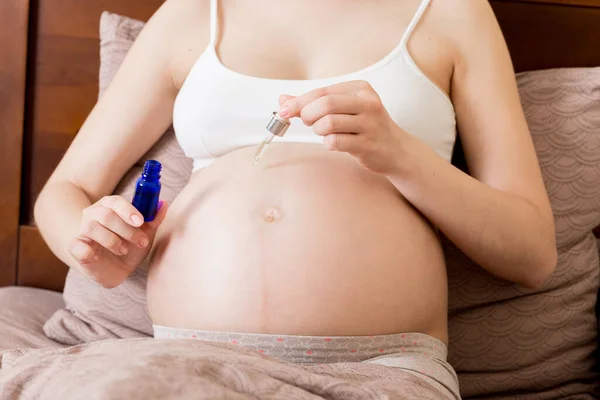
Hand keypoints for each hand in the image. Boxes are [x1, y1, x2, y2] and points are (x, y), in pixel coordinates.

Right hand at [68, 195, 167, 287]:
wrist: (116, 271)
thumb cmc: (130, 246)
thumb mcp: (145, 234)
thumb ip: (153, 220)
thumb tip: (163, 204)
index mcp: (110, 206)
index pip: (116, 201)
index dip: (128, 210)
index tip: (140, 222)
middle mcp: (93, 214)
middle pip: (106, 215)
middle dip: (127, 230)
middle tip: (141, 242)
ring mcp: (82, 230)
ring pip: (93, 228)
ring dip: (112, 241)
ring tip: (123, 250)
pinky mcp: (75, 247)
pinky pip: (77, 245)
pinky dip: (88, 251)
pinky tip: (98, 256)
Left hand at [278, 80, 409, 174]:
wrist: (396, 150)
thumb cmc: (366, 127)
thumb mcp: (344, 109)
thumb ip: (314, 103)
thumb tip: (283, 100)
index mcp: (360, 89)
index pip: (322, 91)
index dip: (298, 102)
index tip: (283, 110)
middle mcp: (368, 103)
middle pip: (325, 104)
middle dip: (307, 114)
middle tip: (306, 122)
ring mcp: (370, 124)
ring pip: (328, 123)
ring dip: (318, 131)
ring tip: (325, 133)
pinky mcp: (368, 144)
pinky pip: (335, 142)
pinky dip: (328, 144)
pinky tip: (335, 143)